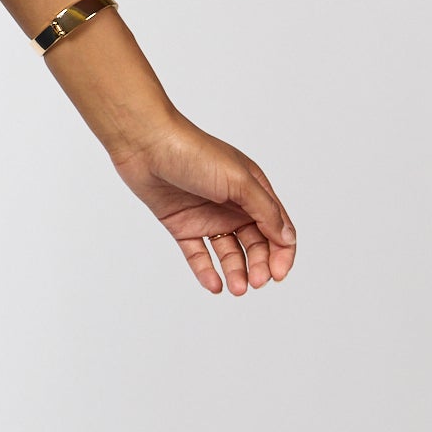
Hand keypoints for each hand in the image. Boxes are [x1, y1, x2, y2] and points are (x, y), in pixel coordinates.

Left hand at [107, 112, 296, 294]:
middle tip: (255, 282)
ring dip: (236, 272)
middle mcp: (232, 204)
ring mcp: (207, 215)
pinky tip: (214, 284)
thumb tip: (286, 238)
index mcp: (252, 189)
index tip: (277, 274)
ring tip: (235, 288)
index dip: (282, 253)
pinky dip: (207, 271)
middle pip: (256, 244)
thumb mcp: (238, 180)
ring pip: (229, 253)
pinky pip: (198, 254)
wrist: (145, 143)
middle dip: (259, 266)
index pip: (278, 227)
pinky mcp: (182, 225)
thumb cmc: (193, 151)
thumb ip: (265, 210)